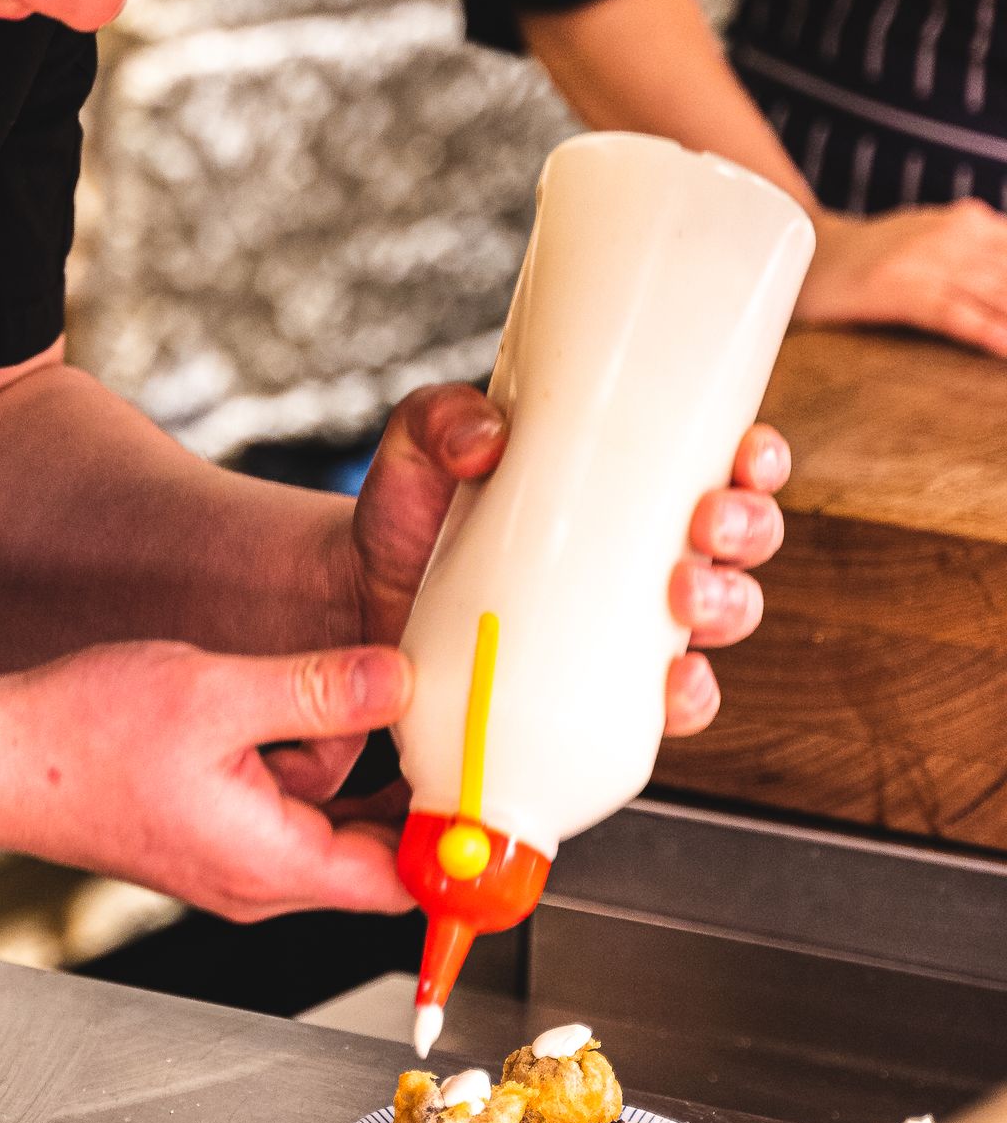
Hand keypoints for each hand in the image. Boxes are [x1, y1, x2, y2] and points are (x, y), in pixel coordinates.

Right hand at [1, 638, 414, 918]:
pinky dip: (299, 761)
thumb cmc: (82, 739)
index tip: (491, 793)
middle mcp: (259, 879)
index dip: (454, 845)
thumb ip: (318, 688)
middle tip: (423, 708)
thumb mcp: (217, 694)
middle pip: (375, 850)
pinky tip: (278, 707)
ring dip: (340, 761)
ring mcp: (232, 861)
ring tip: (314, 694)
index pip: (403, 882)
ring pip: (330, 820)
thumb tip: (401, 679)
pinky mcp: (211, 835)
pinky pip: (287, 807)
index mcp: (272, 864)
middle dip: (401, 783)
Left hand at [325, 384, 790, 759]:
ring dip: (729, 605)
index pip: (723, 461)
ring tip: (683, 594)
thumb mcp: (418, 448)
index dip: (758, 459)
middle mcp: (648, 548)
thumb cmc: (412, 513)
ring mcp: (631, 620)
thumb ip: (440, 421)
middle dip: (748, 530)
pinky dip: (687, 698)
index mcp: (628, 479)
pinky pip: (672, 702)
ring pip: (726, 615)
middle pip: (744, 540)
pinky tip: (672, 685)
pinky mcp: (602, 685)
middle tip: (705, 525)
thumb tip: (484, 438)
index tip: (745, 455)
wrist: (364, 599)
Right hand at [797, 199, 1006, 356]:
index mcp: (972, 221)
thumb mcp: (938, 236)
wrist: (807, 251)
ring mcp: (929, 262)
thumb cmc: (875, 253)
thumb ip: (982, 246)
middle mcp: (957, 236)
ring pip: (1001, 294)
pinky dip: (989, 333)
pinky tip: (1006, 349)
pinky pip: (956, 315)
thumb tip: (1003, 254)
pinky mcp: (900, 291)